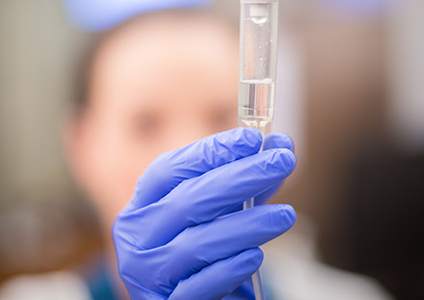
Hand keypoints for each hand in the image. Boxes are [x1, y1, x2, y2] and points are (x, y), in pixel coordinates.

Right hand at [112, 128, 295, 299]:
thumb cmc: (205, 249)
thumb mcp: (220, 212)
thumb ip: (247, 182)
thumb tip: (282, 145)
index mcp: (143, 204)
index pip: (170, 169)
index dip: (211, 151)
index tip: (252, 138)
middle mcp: (137, 236)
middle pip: (188, 200)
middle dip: (240, 177)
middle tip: (282, 162)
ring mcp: (147, 273)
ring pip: (197, 243)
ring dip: (246, 225)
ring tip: (286, 215)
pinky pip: (199, 285)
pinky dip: (230, 268)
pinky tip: (256, 256)